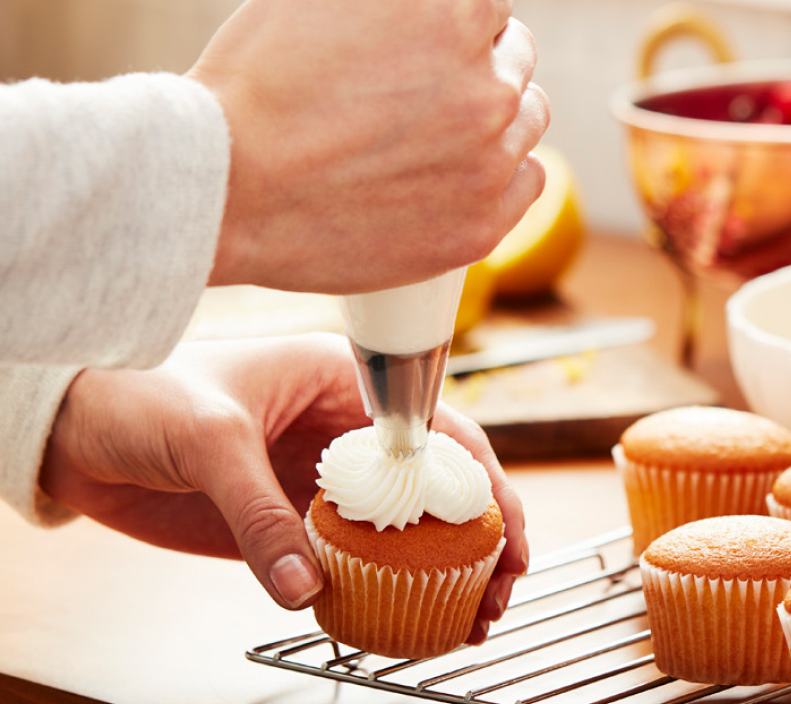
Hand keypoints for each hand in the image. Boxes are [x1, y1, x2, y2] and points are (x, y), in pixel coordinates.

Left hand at [39, 333, 528, 643]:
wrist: (72, 433)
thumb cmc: (139, 396)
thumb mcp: (208, 440)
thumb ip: (259, 512)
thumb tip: (306, 586)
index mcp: (343, 382)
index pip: (438, 432)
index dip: (484, 485)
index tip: (507, 535)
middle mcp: (345, 431)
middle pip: (437, 486)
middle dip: (480, 538)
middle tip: (501, 590)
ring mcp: (321, 479)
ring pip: (405, 528)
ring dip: (444, 571)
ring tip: (472, 617)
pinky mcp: (293, 521)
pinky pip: (353, 559)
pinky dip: (387, 589)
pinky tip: (407, 618)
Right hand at [189, 0, 549, 294]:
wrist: (225, 186)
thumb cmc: (260, 74)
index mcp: (462, 18)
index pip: (493, 5)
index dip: (454, 18)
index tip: (420, 39)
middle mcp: (492, 91)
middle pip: (516, 63)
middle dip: (479, 65)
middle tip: (417, 88)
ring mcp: (490, 166)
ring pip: (525, 124)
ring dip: (493, 121)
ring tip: (427, 133)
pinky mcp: (480, 228)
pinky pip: (526, 185)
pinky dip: (498, 177)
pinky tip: (453, 174)